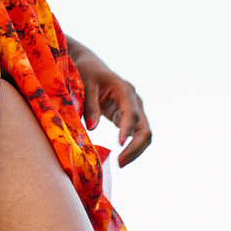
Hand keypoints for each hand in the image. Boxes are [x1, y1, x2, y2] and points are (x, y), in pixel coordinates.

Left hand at [70, 42, 152, 164]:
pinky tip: (121, 158)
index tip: (119, 144)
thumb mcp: (85, 85)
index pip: (132, 113)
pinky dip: (132, 147)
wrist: (91, 66)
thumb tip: (92, 128)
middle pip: (145, 129)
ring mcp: (135, 110)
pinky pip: (136, 135)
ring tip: (120, 163)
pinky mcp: (129, 117)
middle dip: (136, 147)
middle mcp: (135, 101)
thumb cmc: (87, 72)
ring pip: (144, 135)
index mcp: (125, 90)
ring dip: (135, 151)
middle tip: (120, 162)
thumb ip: (90, 105)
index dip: (127, 129)